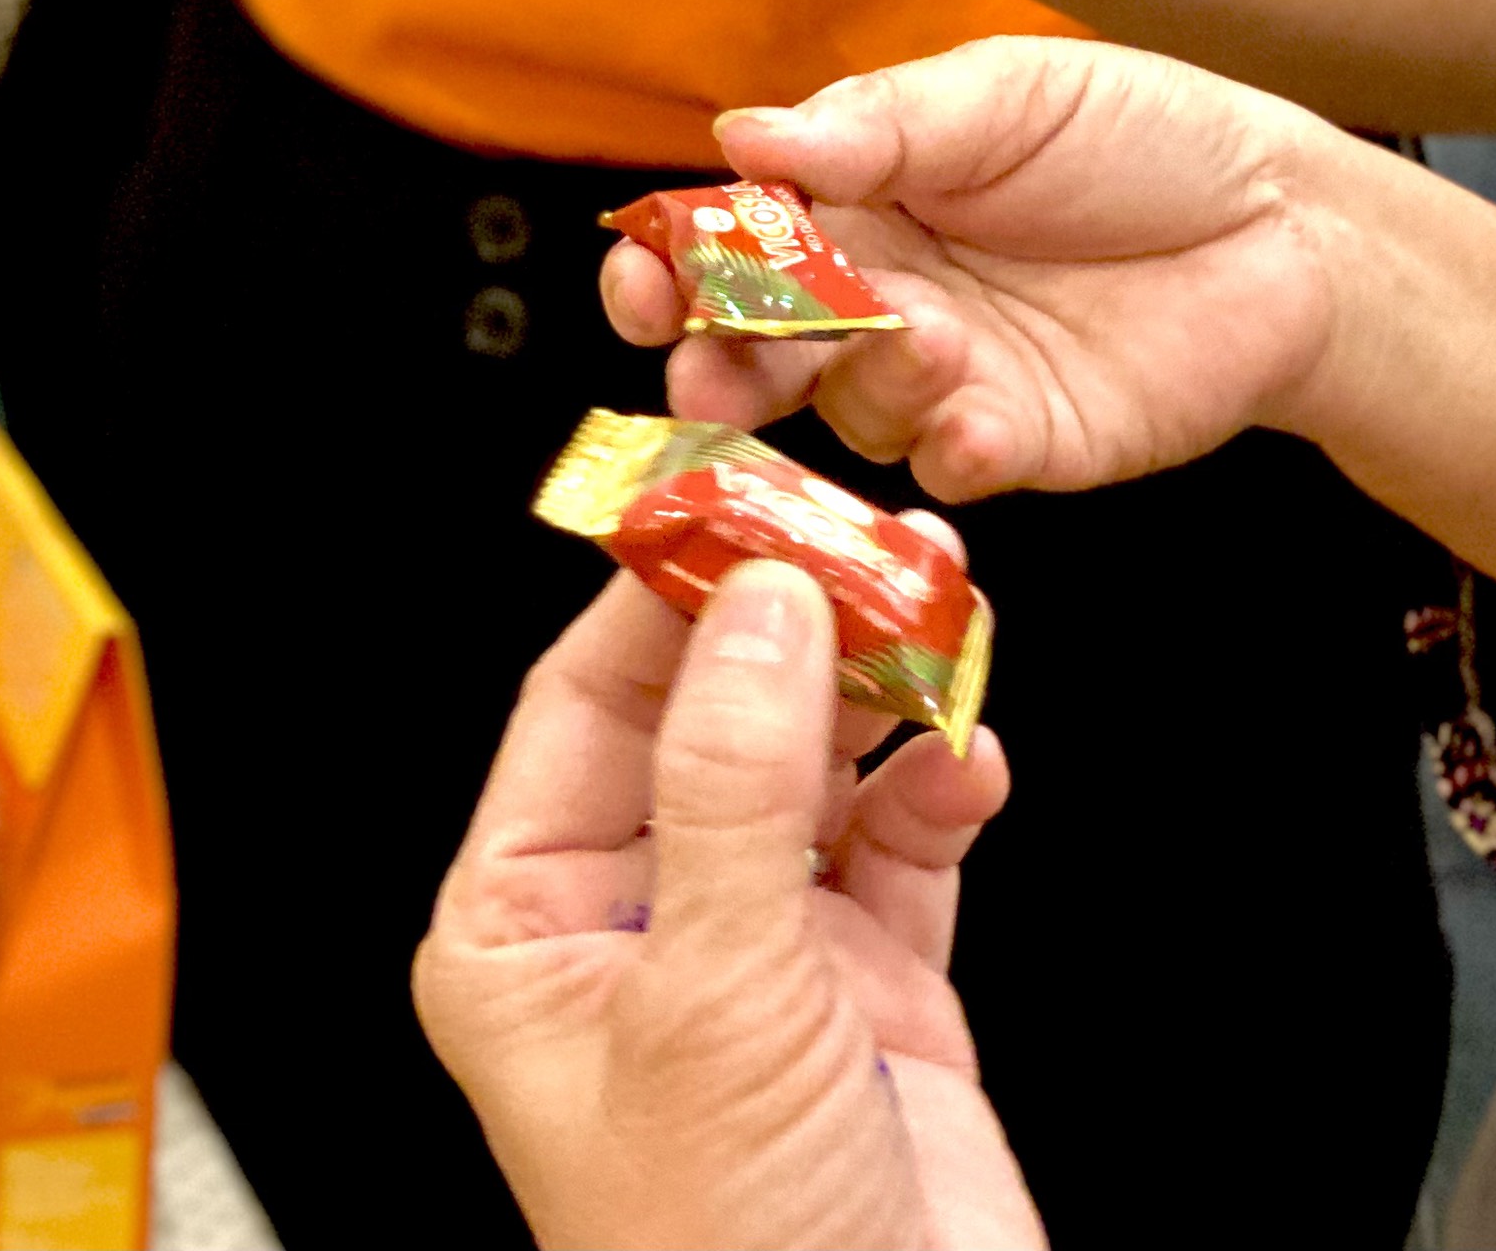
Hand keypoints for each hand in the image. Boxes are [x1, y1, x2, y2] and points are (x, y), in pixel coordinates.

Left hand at [415, 560, 1040, 1250]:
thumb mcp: (715, 998)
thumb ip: (731, 784)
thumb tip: (748, 607)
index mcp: (527, 924)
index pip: (582, 700)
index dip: (662, 587)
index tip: (735, 497)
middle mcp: (634, 923)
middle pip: (709, 712)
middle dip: (793, 626)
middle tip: (866, 537)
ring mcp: (756, 951)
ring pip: (813, 763)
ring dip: (880, 689)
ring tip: (939, 611)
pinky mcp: (868, 986)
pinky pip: (901, 839)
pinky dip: (940, 786)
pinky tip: (968, 755)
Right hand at [600, 36, 1342, 499]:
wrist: (1287, 218)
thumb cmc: (1141, 133)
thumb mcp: (1004, 95)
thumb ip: (876, 122)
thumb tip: (741, 134)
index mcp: (856, 198)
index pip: (730, 241)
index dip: (672, 264)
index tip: (643, 274)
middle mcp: (879, 296)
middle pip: (760, 347)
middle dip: (719, 362)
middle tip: (711, 369)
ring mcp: (944, 378)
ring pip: (849, 410)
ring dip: (866, 381)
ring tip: (929, 334)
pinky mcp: (1020, 444)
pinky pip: (951, 468)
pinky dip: (953, 449)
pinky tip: (982, 419)